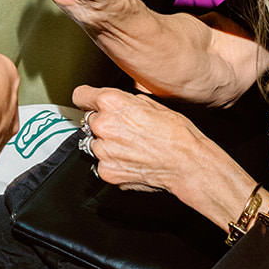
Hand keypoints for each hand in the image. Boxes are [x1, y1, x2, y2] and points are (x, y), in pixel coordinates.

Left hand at [71, 87, 220, 198]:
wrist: (187, 163)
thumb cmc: (176, 133)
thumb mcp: (150, 103)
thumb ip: (125, 101)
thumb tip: (116, 103)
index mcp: (111, 102)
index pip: (80, 96)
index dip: (88, 100)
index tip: (90, 104)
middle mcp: (103, 125)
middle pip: (89, 121)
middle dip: (103, 124)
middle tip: (124, 130)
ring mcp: (103, 151)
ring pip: (95, 144)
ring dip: (107, 145)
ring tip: (131, 147)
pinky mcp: (107, 172)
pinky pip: (102, 164)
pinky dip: (113, 164)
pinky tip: (132, 161)